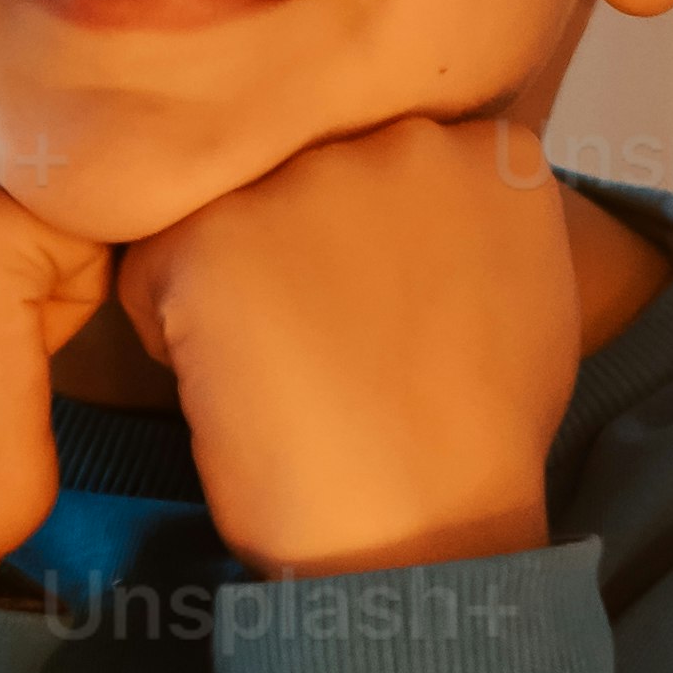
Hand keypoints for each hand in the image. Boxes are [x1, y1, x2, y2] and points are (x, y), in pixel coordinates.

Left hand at [121, 118, 580, 573]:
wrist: (425, 532)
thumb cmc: (474, 446)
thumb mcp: (520, 298)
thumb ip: (468, 223)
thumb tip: (420, 211)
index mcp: (487, 152)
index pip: (383, 162)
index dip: (366, 247)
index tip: (385, 317)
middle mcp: (401, 140)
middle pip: (301, 179)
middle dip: (296, 251)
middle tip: (334, 350)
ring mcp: (308, 181)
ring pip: (225, 218)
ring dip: (234, 288)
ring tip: (291, 375)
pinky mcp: (216, 237)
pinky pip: (153, 272)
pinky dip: (172, 338)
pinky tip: (239, 393)